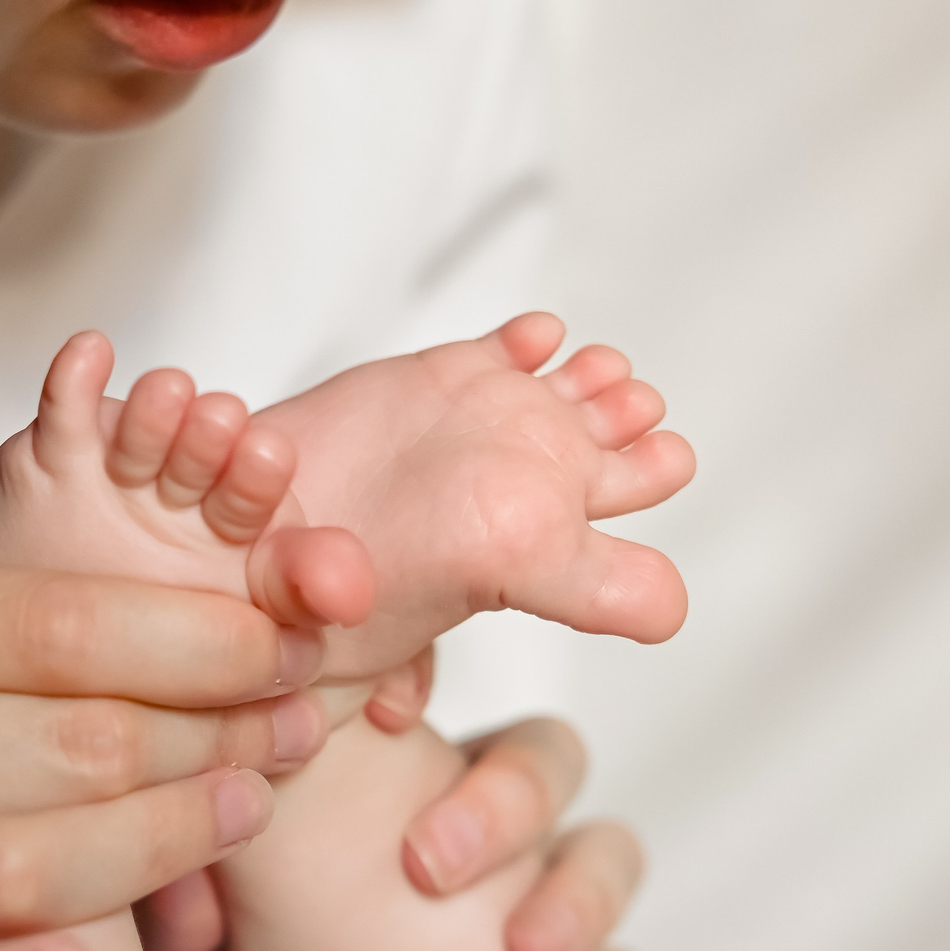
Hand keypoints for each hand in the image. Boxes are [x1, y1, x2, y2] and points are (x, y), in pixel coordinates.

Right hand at [0, 545, 331, 950]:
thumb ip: (33, 614)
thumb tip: (270, 588)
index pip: (57, 629)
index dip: (202, 645)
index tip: (295, 649)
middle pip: (58, 744)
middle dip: (209, 739)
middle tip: (295, 733)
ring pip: (1, 872)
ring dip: (153, 850)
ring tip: (241, 815)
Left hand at [141, 684, 667, 950]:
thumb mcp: (185, 924)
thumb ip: (186, 857)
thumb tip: (170, 830)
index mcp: (364, 778)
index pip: (422, 687)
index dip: (417, 685)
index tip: (385, 717)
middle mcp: (452, 827)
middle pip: (536, 750)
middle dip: (502, 796)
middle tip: (427, 866)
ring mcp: (519, 909)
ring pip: (603, 848)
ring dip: (580, 890)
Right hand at [252, 314, 694, 684]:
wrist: (274, 542)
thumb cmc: (377, 586)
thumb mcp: (517, 579)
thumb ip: (599, 589)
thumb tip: (675, 612)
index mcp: (551, 534)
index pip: (630, 492)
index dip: (657, 465)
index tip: (664, 449)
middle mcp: (530, 478)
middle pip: (613, 435)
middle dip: (630, 411)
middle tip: (631, 400)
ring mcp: (492, 421)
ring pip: (571, 385)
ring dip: (592, 372)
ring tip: (596, 371)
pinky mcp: (444, 377)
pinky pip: (510, 348)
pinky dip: (533, 338)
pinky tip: (539, 340)